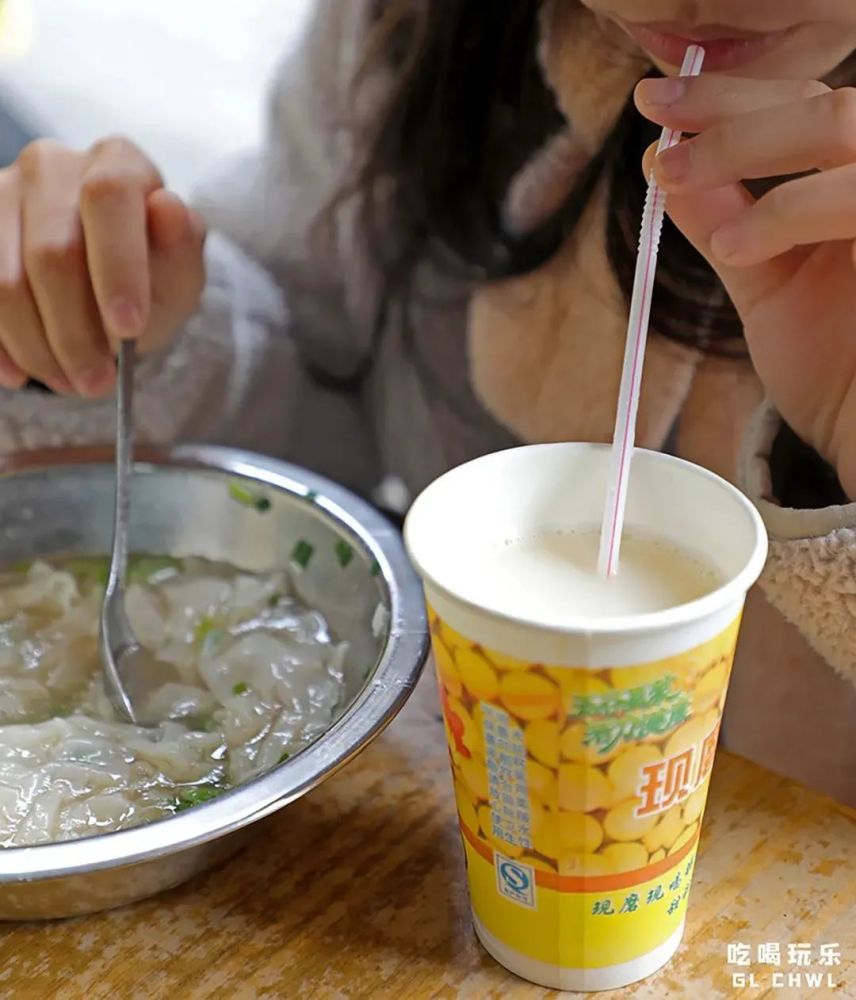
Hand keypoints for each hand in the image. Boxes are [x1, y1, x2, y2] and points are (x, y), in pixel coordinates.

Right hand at [0, 136, 205, 397]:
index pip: (108, 198)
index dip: (116, 266)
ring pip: (4, 282)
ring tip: (71, 383)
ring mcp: (0, 193)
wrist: (109, 283)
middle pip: (51, 252)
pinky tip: (21, 374)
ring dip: (38, 348)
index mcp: (116, 161)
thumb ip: (182, 247)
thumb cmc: (152, 274)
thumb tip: (168, 208)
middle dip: (76, 332)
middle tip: (98, 382)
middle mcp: (51, 165)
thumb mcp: (182, 272)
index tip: (129, 328)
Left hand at [635, 75, 855, 498]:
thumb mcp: (764, 283)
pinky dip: (790, 210)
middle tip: (660, 133)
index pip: (803, 104)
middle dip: (729, 113)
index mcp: (853, 184)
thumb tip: (664, 166)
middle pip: (822, 101)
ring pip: (843, 126)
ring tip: (682, 186)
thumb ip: (724, 222)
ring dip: (748, 148)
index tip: (657, 103)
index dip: (729, 98)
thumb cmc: (834, 370)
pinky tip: (739, 245)